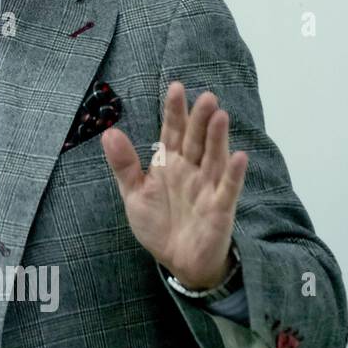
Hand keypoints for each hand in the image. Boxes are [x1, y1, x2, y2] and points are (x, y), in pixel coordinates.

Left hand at [101, 80, 248, 289]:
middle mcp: (191, 170)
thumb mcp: (133, 193)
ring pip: (213, 158)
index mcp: (169, 164)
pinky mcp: (220, 208)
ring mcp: (207, 187)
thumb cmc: (158, 223)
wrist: (177, 260)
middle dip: (200, 119)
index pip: (172, 132)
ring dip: (218, 138)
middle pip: (196, 140)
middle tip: (206, 96)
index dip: (174, 111)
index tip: (175, 87)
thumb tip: (108, 132)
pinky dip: (233, 174)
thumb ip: (123, 164)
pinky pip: (228, 188)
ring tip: (220, 115)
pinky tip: (238, 156)